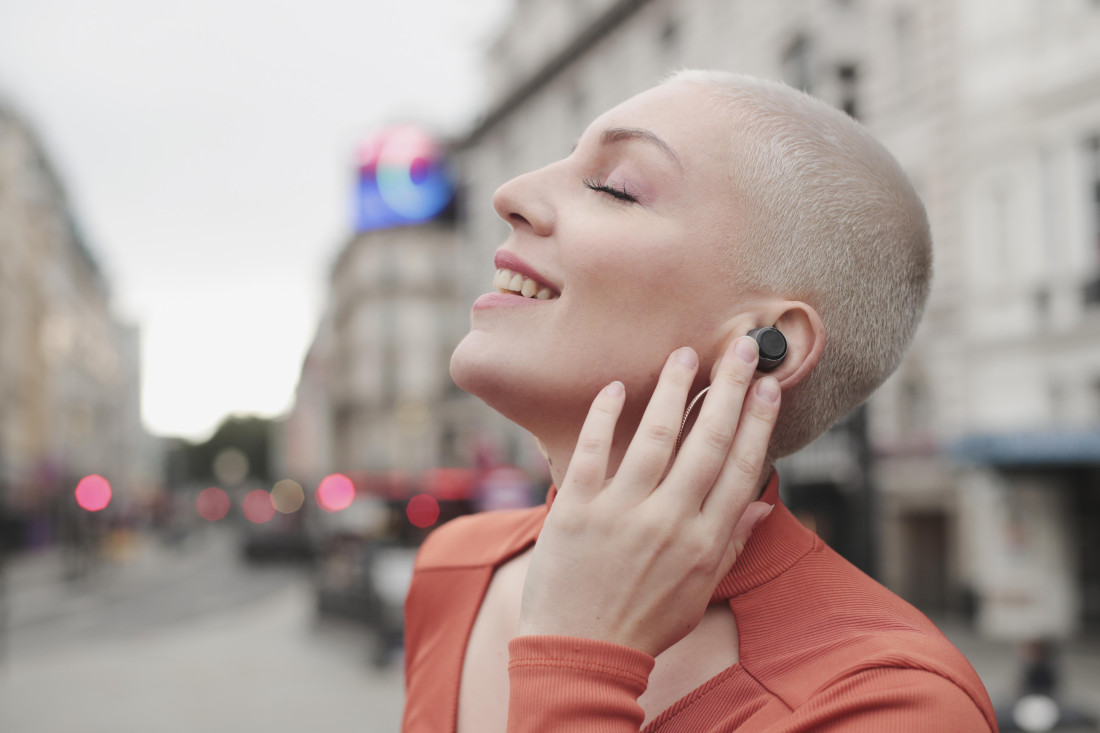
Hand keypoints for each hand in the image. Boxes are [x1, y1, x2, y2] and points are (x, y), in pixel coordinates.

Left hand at [518, 337, 780, 657]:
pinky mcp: (575, 508)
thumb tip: (763, 503)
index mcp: (704, 542)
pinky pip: (592, 451)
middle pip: (707, 442)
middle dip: (729, 389)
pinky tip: (616, 387)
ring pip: (655, 437)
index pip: (741, 469)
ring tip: (685, 355)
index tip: (769, 386)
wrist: (580, 650)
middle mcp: (669, 521)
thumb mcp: (700, 592)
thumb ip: (731, 543)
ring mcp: (620, 512)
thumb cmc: (644, 622)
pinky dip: (604, 417)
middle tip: (742, 347)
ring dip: (673, 390)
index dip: (758, 422)